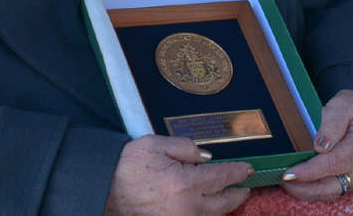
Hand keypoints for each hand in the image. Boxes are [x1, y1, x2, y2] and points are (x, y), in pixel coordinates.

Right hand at [104, 135, 252, 214]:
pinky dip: (208, 215)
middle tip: (246, 187)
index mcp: (185, 183)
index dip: (238, 173)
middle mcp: (187, 206)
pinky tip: (209, 208)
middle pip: (224, 203)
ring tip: (231, 197)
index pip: (223, 177)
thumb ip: (185, 147)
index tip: (248, 169)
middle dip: (238, 194)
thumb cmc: (128, 166)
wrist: (104, 190)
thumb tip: (206, 156)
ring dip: (225, 207)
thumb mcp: (156, 144)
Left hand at [276, 90, 352, 201]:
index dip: (310, 171)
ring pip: (332, 192)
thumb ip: (332, 123)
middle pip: (332, 185)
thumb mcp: (343, 104)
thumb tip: (320, 146)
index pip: (333, 162)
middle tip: (283, 181)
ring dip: (308, 192)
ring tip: (288, 184)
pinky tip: (301, 185)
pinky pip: (334, 191)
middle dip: (305, 188)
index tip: (289, 174)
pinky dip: (316, 191)